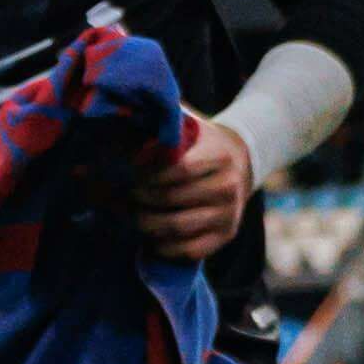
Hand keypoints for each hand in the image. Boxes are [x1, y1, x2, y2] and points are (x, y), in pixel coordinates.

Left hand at [134, 116, 256, 260]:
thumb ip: (161, 121)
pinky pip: (187, 250)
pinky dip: (162, 246)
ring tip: (131, 213)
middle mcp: (229, 185)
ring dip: (145, 223)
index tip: (127, 172)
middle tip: (120, 195)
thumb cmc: (201, 143)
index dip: (146, 174)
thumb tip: (121, 113)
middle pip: (170, 200)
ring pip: (175, 228)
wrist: (242, 162)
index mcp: (219, 155)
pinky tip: (150, 234)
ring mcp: (229, 213)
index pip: (177, 170)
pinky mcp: (226, 235)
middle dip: (138, 199)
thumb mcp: (189, 125)